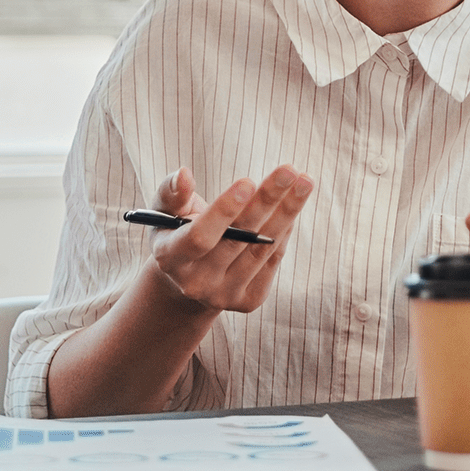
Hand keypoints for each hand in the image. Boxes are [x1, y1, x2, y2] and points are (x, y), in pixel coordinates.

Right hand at [145, 165, 313, 313]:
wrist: (188, 279)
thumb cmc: (177, 232)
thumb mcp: (165, 211)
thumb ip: (171, 192)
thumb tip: (184, 174)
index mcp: (170, 258)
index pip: (199, 237)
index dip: (224, 210)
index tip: (248, 181)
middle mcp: (196, 283)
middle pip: (239, 239)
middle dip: (266, 201)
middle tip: (289, 170)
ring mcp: (224, 295)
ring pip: (262, 248)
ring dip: (287, 212)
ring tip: (304, 181)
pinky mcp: (249, 300)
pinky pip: (272, 259)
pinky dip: (285, 229)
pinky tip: (294, 202)